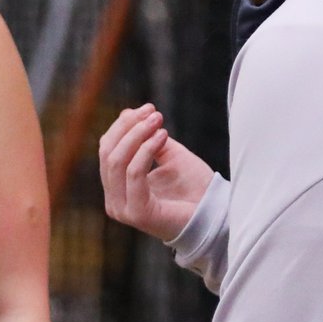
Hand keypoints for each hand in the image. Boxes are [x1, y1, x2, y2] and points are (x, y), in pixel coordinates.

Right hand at [98, 105, 213, 242]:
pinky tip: (163, 137)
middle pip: (108, 154)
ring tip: (159, 122)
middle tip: (153, 112)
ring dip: (137, 135)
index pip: (107, 150)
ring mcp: (123, 209)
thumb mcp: (166, 154)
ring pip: (117, 162)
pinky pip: (134, 173)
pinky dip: (146, 150)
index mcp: (118, 188)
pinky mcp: (137, 213)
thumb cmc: (193, 187)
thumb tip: (127, 113)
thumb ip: (146, 137)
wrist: (215, 213)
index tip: (149, 108)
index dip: (124, 125)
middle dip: (129, 127)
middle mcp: (115, 200)